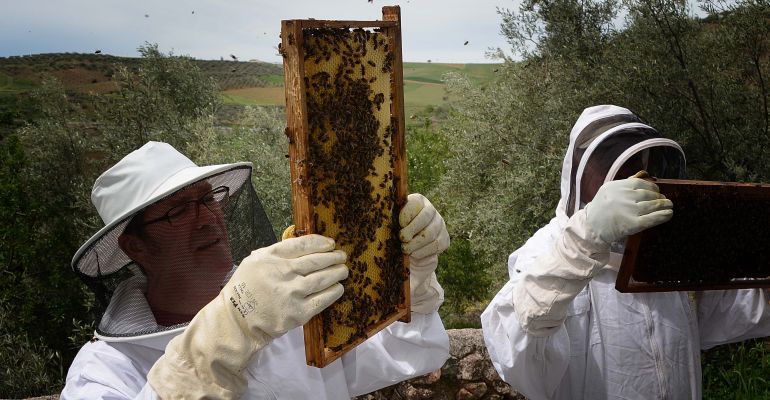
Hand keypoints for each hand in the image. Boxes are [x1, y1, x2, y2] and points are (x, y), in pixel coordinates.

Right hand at [225, 234, 347, 337]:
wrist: (237, 322)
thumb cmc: (246, 290)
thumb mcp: (254, 262)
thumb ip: (277, 253)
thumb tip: (306, 246)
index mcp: (270, 257)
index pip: (302, 245)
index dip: (321, 243)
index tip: (331, 244)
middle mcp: (282, 273)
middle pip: (316, 261)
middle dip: (333, 257)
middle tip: (342, 256)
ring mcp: (291, 293)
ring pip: (323, 279)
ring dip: (337, 273)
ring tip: (343, 270)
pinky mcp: (298, 313)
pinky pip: (323, 299)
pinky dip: (334, 292)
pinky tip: (338, 288)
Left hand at [399, 193, 448, 312]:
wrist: (410, 251)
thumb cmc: (396, 233)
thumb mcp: (391, 224)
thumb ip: (388, 218)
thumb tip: (379, 215)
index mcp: (417, 201)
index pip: (415, 203)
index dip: (407, 214)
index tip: (399, 224)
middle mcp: (431, 210)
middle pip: (425, 217)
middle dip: (412, 230)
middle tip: (402, 239)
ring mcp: (440, 225)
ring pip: (431, 233)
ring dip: (416, 243)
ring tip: (405, 249)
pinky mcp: (444, 239)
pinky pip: (436, 245)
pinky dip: (424, 252)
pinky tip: (415, 254)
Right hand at [585, 177, 672, 243]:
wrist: (591, 228)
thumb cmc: (601, 210)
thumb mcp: (609, 192)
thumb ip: (625, 184)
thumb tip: (647, 176)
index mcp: (615, 187)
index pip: (640, 183)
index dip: (651, 186)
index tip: (656, 190)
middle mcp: (622, 197)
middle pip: (647, 194)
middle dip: (658, 196)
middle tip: (664, 199)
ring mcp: (627, 210)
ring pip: (652, 205)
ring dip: (664, 205)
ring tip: (669, 205)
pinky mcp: (632, 224)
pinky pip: (652, 218)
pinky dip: (662, 216)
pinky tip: (669, 214)